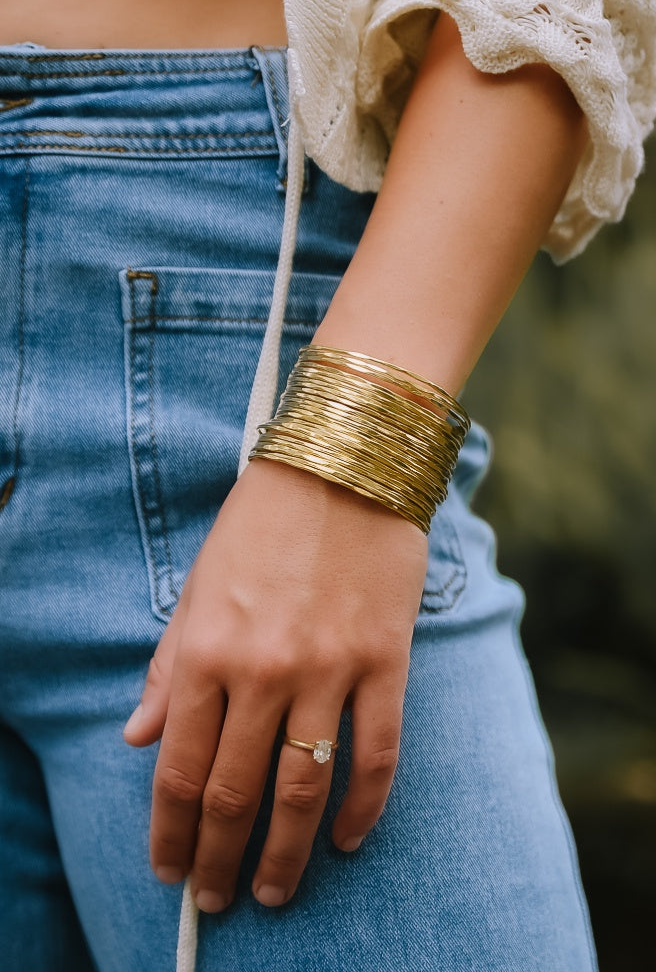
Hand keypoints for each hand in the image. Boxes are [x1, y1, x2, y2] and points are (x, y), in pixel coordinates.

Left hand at [123, 457, 427, 911]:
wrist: (342, 464)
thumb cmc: (260, 522)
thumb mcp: (197, 586)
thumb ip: (169, 666)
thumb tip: (139, 738)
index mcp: (207, 650)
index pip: (181, 768)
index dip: (171, 830)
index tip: (170, 868)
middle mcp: (264, 670)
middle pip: (237, 792)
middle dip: (221, 858)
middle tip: (217, 898)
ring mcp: (329, 668)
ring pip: (304, 787)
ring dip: (286, 852)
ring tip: (274, 891)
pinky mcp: (384, 661)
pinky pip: (377, 753)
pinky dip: (363, 806)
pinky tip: (348, 840)